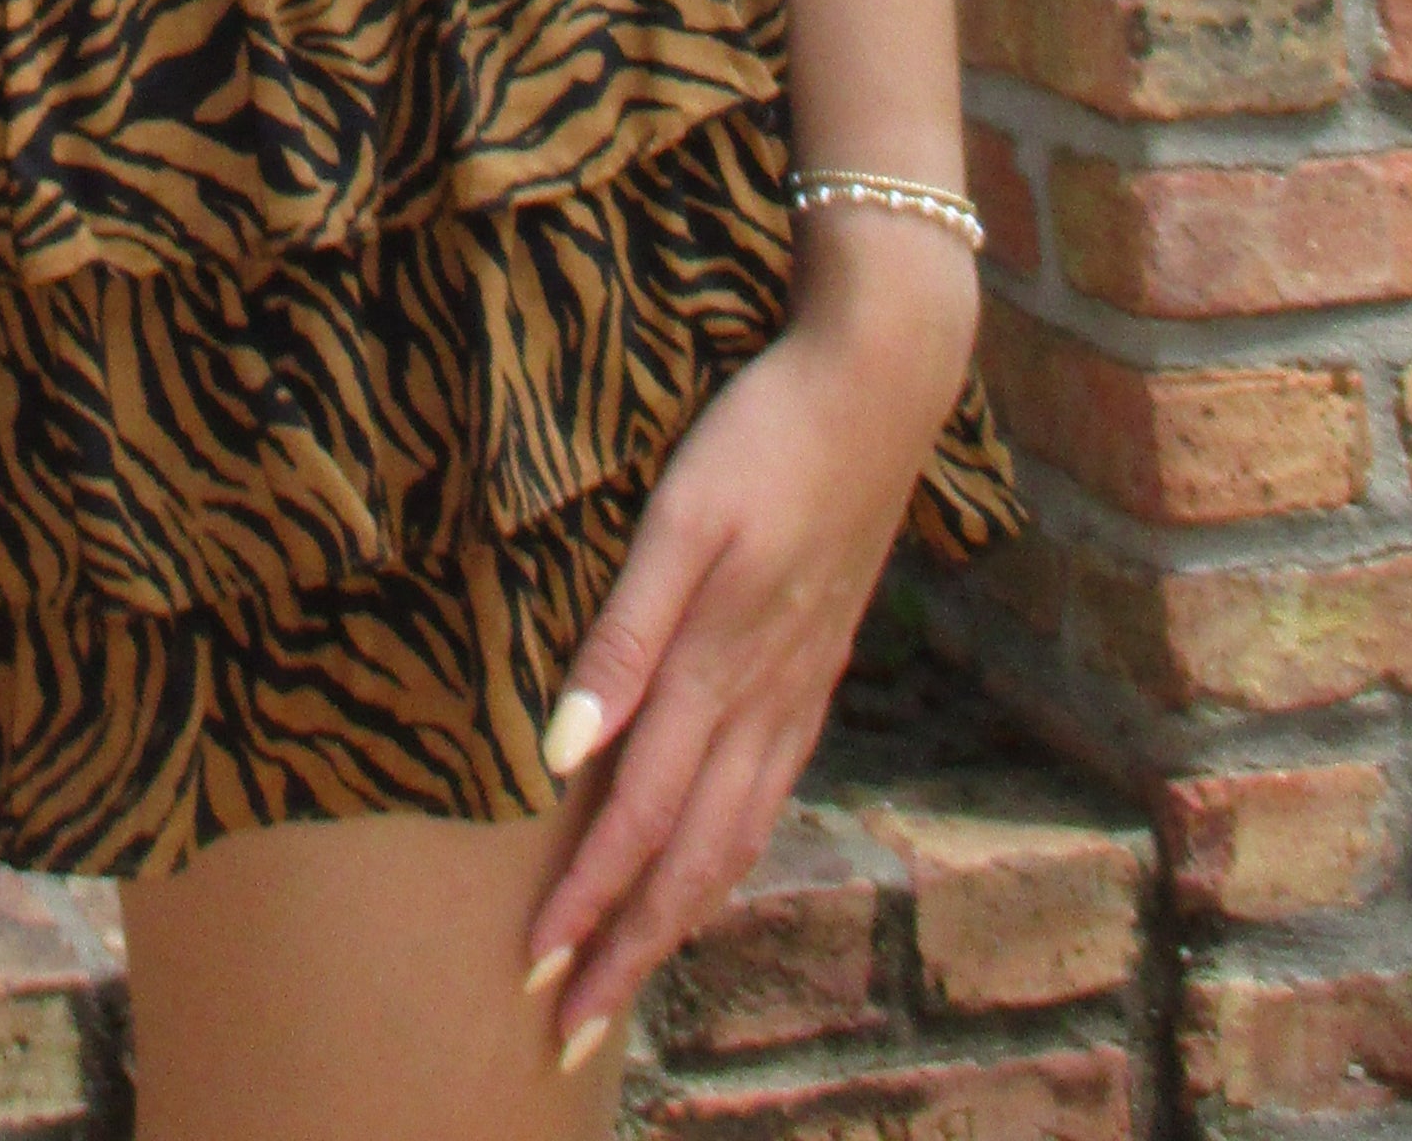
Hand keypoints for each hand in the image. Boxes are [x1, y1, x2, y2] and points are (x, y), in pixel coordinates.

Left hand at [521, 234, 976, 1068]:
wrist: (878, 385)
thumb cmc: (762, 436)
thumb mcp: (679, 521)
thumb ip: (621, 639)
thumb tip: (562, 754)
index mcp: (715, 672)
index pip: (635, 825)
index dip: (584, 906)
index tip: (532, 975)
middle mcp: (762, 702)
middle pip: (688, 858)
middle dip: (628, 948)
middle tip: (571, 1027)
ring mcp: (799, 687)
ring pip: (735, 835)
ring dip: (678, 912)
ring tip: (634, 966)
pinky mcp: (818, 662)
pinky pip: (770, 789)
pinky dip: (732, 850)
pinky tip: (716, 858)